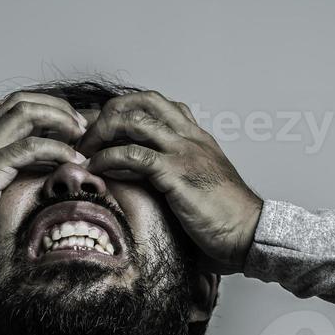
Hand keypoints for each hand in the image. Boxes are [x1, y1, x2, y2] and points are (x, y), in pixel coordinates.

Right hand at [0, 93, 88, 272]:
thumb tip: (28, 192)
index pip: (8, 108)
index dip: (41, 109)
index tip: (66, 125)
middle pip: (20, 102)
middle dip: (55, 107)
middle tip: (80, 124)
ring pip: (25, 113)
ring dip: (60, 119)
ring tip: (81, 134)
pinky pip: (28, 148)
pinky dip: (56, 148)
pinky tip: (73, 159)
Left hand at [76, 91, 263, 273]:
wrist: (249, 233)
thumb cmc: (225, 217)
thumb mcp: (198, 184)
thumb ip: (173, 173)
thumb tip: (141, 179)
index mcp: (196, 137)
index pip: (156, 104)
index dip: (123, 110)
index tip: (100, 129)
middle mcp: (189, 137)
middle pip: (141, 101)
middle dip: (107, 114)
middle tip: (87, 137)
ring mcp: (183, 152)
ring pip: (133, 121)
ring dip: (101, 133)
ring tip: (85, 152)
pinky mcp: (176, 173)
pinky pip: (133, 155)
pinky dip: (108, 158)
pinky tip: (96, 168)